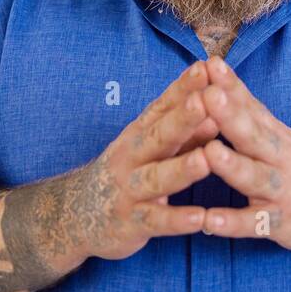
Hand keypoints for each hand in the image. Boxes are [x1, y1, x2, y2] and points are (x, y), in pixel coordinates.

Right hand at [68, 61, 220, 261]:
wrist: (74, 216)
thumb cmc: (125, 174)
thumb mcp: (149, 149)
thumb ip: (183, 133)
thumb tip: (216, 110)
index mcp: (138, 134)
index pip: (162, 106)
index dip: (183, 88)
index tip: (206, 67)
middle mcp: (130, 157)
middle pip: (159, 135)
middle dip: (183, 118)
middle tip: (206, 100)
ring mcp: (128, 190)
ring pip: (157, 178)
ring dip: (182, 169)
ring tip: (207, 159)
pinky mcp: (131, 224)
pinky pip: (156, 221)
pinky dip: (177, 220)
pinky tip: (200, 218)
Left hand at [196, 55, 290, 253]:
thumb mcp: (281, 137)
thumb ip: (248, 112)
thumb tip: (215, 73)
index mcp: (277, 135)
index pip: (252, 105)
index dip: (232, 86)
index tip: (210, 64)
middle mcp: (281, 159)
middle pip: (254, 135)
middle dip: (231, 116)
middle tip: (208, 95)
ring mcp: (282, 191)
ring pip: (255, 177)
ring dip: (232, 165)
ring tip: (209, 152)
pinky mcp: (281, 224)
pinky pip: (255, 225)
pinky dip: (232, 223)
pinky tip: (209, 222)